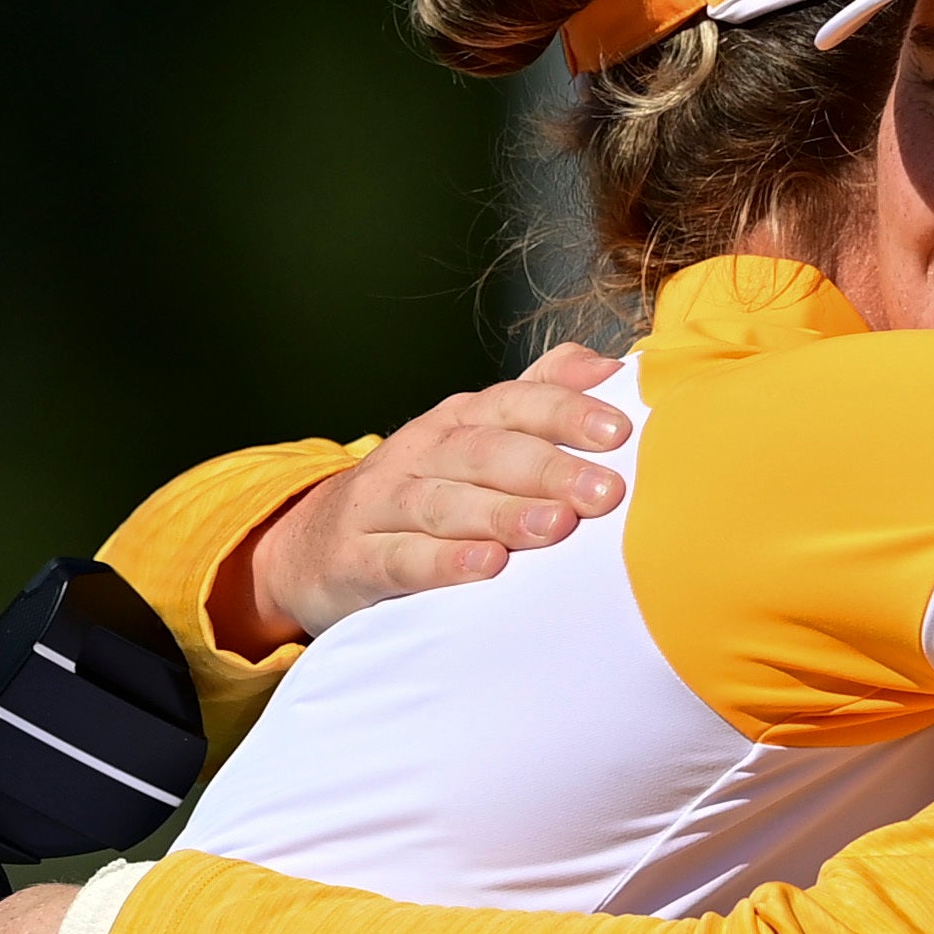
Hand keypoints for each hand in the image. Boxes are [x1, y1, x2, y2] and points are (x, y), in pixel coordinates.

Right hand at [227, 343, 631, 649]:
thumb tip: (611, 367)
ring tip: (557, 527)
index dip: (566, 413)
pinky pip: (402, 557)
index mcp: (461, 420)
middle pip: (488, 452)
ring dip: (505, 515)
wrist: (315, 544)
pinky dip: (444, 563)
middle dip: (551, 470)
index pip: (516, 404)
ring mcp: (384, 502)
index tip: (619, 432)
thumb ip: (541, 396)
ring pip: (448, 504)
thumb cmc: (425, 489)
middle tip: (606, 493)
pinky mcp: (356, 556)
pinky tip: (486, 566)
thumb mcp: (476, 436)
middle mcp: (423, 451)